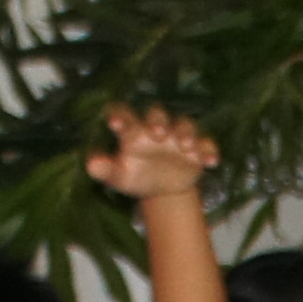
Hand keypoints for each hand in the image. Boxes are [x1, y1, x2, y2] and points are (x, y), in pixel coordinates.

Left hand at [85, 106, 216, 203]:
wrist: (163, 188)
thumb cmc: (135, 175)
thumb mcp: (118, 176)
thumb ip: (104, 169)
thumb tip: (92, 165)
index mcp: (132, 130)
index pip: (123, 115)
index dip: (119, 116)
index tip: (114, 124)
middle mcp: (155, 127)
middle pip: (156, 113)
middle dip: (158, 120)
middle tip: (157, 134)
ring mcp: (178, 136)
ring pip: (184, 124)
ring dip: (185, 132)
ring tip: (186, 145)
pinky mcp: (197, 148)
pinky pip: (206, 144)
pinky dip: (209, 150)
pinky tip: (210, 161)